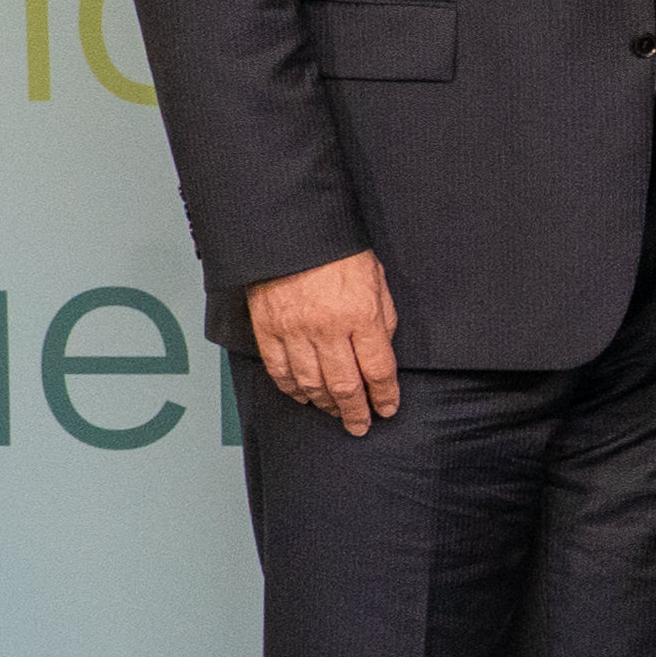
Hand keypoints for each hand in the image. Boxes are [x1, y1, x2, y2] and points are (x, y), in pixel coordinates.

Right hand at [247, 251, 402, 433]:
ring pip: (311, 384)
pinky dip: (292, 390)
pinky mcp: (268, 330)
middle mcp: (328, 329)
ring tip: (336, 414)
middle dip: (356, 411)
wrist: (291, 231)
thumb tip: (382, 353)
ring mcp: (294, 331)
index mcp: (360, 315)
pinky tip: (303, 397)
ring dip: (326, 405)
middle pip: (345, 385)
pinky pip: (280, 371)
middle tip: (360, 425)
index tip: (387, 408)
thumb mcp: (376, 280)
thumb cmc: (338, 251)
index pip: (377, 369)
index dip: (384, 395)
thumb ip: (382, 319)